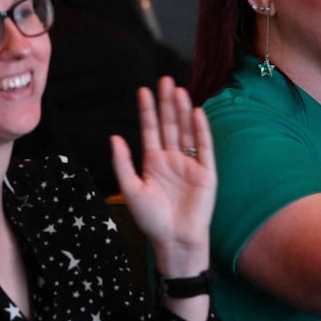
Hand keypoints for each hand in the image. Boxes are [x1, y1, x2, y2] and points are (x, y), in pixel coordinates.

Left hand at [111, 76, 214, 275]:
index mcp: (153, 162)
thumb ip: (123, 164)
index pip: (150, 130)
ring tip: (178, 91)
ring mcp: (190, 163)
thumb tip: (114, 137)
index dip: (147, 111)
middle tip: (164, 80)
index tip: (143, 90)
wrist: (175, 240)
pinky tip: (196, 113)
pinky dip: (200, 129)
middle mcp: (172, 158)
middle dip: (166, 103)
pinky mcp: (206, 171)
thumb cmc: (152, 220)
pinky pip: (204, 146)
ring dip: (182, 111)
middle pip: (169, 125)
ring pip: (186, 131)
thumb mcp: (131, 190)